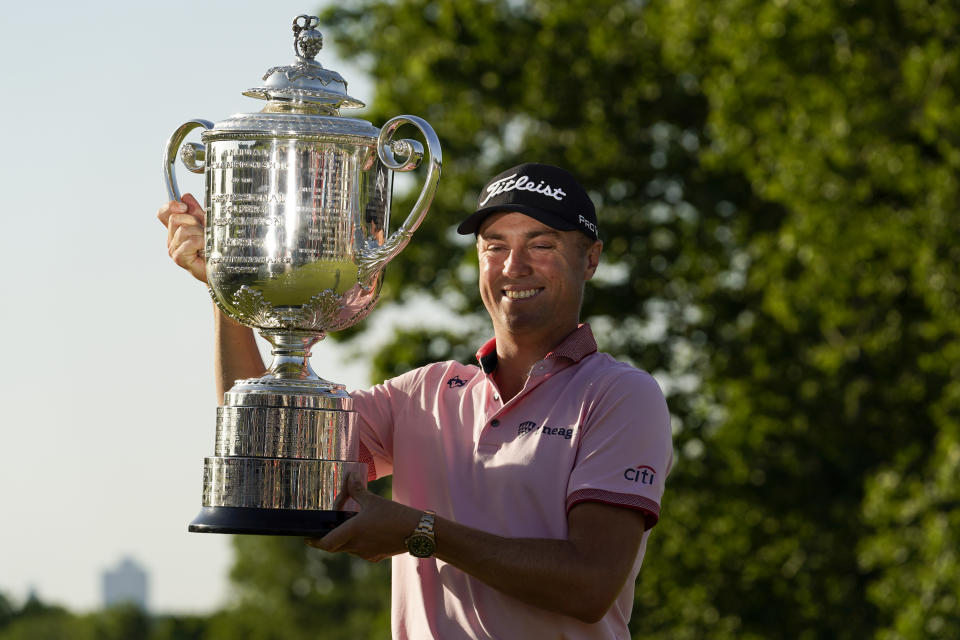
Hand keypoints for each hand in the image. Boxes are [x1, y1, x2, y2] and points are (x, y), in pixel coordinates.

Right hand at [157, 193, 206, 282]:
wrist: (222, 268)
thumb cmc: (214, 248)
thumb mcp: (206, 224)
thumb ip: (196, 211)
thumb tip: (185, 196)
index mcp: (176, 229)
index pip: (163, 213)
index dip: (170, 206)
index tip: (184, 207)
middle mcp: (172, 239)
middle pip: (175, 218)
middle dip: (193, 221)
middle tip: (204, 232)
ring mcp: (174, 249)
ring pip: (183, 230)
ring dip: (200, 233)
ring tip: (207, 243)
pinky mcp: (179, 258)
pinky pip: (190, 241)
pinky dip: (201, 242)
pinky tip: (206, 249)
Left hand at [305, 473, 420, 561]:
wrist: (418, 532)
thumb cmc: (395, 514)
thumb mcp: (374, 500)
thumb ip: (358, 490)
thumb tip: (350, 476)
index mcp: (353, 531)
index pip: (326, 543)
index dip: (315, 542)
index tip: (307, 539)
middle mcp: (357, 546)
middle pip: (335, 546)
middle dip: (330, 537)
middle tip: (328, 527)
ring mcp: (367, 553)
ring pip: (348, 548)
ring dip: (345, 539)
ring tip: (351, 525)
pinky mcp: (377, 556)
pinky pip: (361, 551)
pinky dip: (359, 543)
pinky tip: (368, 531)